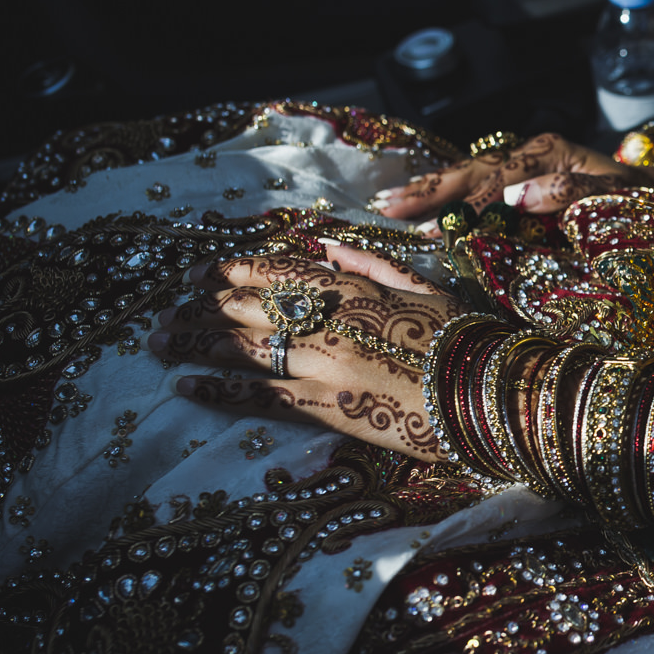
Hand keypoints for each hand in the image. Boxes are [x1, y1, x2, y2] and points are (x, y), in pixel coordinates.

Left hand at [152, 244, 469, 460]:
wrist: (494, 391)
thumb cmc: (467, 339)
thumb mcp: (425, 287)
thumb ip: (373, 265)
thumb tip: (327, 247)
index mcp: (356, 288)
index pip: (278, 271)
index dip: (232, 270)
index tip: (200, 272)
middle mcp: (332, 319)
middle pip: (250, 306)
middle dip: (200, 306)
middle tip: (164, 311)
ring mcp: (327, 363)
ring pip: (245, 345)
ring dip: (196, 340)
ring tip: (159, 341)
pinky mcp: (329, 406)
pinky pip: (262, 395)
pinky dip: (220, 389)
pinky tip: (186, 386)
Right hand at [370, 132, 653, 230]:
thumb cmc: (646, 208)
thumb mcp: (619, 200)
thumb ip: (572, 195)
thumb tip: (521, 194)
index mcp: (554, 155)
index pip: (497, 175)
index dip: (461, 197)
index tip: (430, 220)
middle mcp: (536, 156)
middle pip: (474, 170)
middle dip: (431, 189)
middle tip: (388, 206)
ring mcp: (529, 170)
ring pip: (472, 178)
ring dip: (432, 193)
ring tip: (390, 205)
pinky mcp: (528, 187)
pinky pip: (482, 190)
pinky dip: (451, 200)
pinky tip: (421, 209)